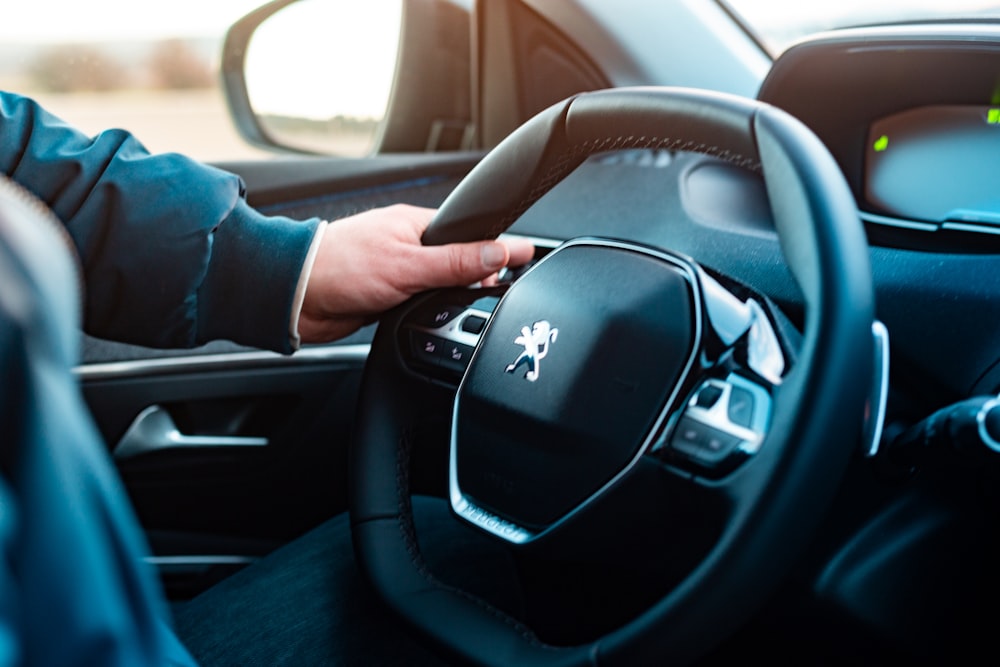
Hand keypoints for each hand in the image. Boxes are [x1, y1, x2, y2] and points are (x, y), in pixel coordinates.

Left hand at [298, 204, 534, 343]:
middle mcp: (409, 246)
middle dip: (478, 278)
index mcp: (416, 225)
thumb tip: (498, 253)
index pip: (470, 234)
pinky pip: (421, 303)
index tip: (525, 257)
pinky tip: (437, 319)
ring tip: (472, 308)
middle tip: (497, 294)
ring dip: (452, 297)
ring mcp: (398, 272)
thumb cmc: (339, 267)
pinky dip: (431, 311)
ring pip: (440, 285)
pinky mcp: (387, 297)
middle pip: (459, 261)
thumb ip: (455, 262)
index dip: (496, 250)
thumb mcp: (407, 265)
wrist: (293, 296)